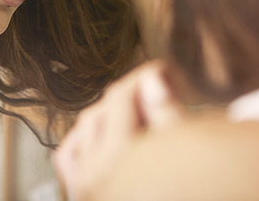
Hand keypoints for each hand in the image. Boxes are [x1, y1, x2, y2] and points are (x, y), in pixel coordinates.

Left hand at [53, 60, 183, 200]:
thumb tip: (151, 77)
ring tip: (136, 111)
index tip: (162, 70)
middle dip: (128, 94)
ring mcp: (85, 188)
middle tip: (156, 88)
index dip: (144, 77)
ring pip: (83, 128)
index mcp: (122, 162)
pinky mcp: (82, 195)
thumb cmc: (190, 187)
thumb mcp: (185, 150)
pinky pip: (68, 157)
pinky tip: (104, 134)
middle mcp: (96, 176)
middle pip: (102, 110)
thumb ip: (166, 114)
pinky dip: (82, 140)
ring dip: (106, 114)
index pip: (122, 99)